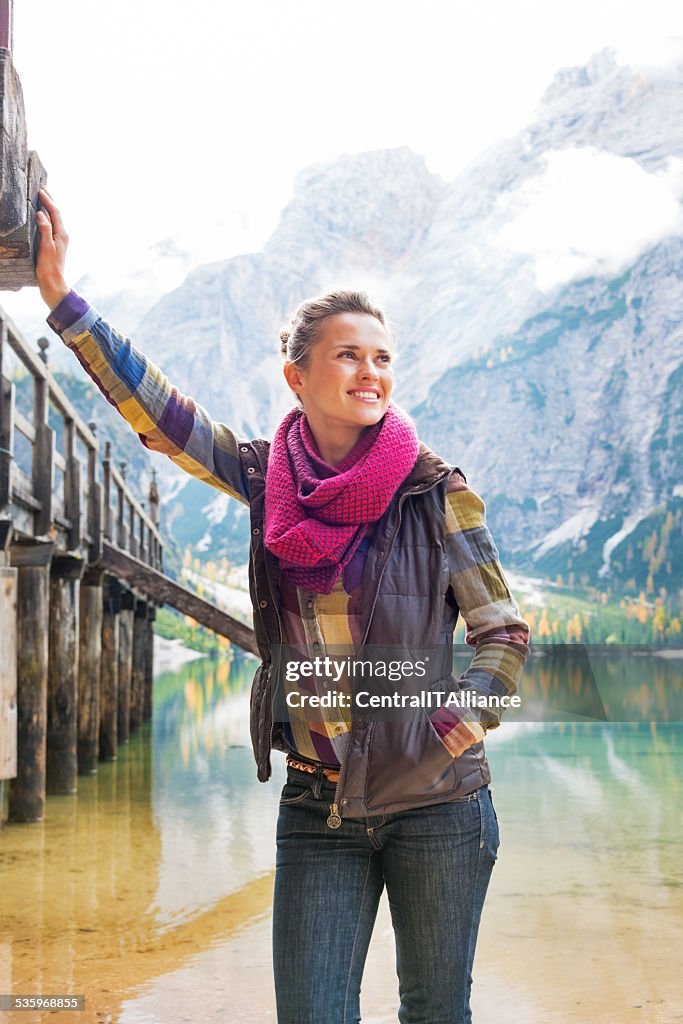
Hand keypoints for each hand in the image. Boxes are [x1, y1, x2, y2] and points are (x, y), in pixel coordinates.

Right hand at [35, 188, 70, 310]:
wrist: (53, 283)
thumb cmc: (49, 267)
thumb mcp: (45, 247)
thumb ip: (44, 229)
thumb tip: (40, 213)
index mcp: (62, 234)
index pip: (55, 212)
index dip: (48, 200)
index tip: (40, 190)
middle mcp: (62, 235)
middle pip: (56, 213)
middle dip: (50, 200)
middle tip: (43, 188)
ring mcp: (59, 239)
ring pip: (54, 219)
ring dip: (48, 207)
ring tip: (42, 197)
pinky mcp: (54, 244)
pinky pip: (50, 225)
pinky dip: (46, 217)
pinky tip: (41, 216)